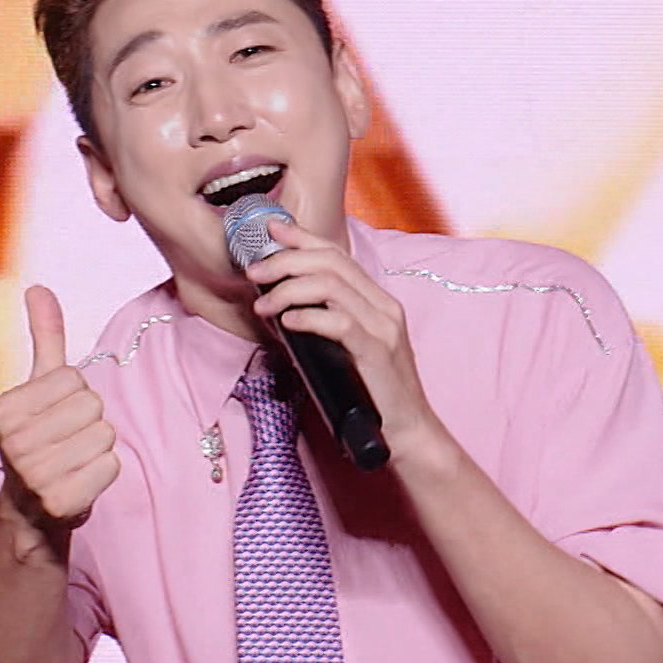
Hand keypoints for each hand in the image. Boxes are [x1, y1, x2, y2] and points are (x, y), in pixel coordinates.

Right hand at [0, 287, 119, 534]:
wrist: (32, 509)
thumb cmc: (41, 438)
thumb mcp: (39, 386)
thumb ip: (45, 336)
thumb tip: (38, 287)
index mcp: (2, 410)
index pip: (74, 378)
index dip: (73, 396)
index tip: (54, 418)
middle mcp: (13, 443)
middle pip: (92, 405)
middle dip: (88, 421)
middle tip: (66, 442)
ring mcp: (35, 476)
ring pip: (105, 434)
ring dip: (98, 448)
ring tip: (72, 462)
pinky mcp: (61, 503)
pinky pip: (112, 465)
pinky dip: (104, 473)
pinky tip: (80, 482)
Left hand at [244, 218, 439, 450]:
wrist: (408, 433)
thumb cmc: (371, 395)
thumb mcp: (346, 350)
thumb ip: (323, 325)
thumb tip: (278, 310)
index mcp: (377, 301)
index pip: (337, 254)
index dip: (302, 237)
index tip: (270, 229)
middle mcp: (383, 306)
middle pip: (330, 262)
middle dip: (285, 260)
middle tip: (254, 273)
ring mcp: (383, 327)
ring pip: (330, 285)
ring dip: (287, 290)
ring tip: (262, 305)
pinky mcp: (377, 351)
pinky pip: (338, 322)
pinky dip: (307, 317)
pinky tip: (286, 322)